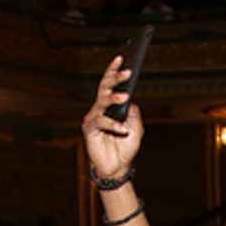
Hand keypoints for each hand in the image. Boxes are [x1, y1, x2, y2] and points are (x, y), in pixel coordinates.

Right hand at [82, 54, 143, 180]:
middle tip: (126, 71)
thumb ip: (134, 114)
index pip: (111, 85)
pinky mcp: (89, 129)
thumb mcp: (136, 129)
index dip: (114, 71)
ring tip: (125, 97)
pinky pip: (100, 121)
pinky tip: (122, 129)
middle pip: (104, 87)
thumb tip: (132, 102)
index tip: (122, 58)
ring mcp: (94, 118)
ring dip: (114, 98)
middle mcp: (100, 109)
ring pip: (101, 101)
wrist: (117, 167)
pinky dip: (113, 124)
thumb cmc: (125, 147)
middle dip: (114, 77)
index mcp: (111, 107)